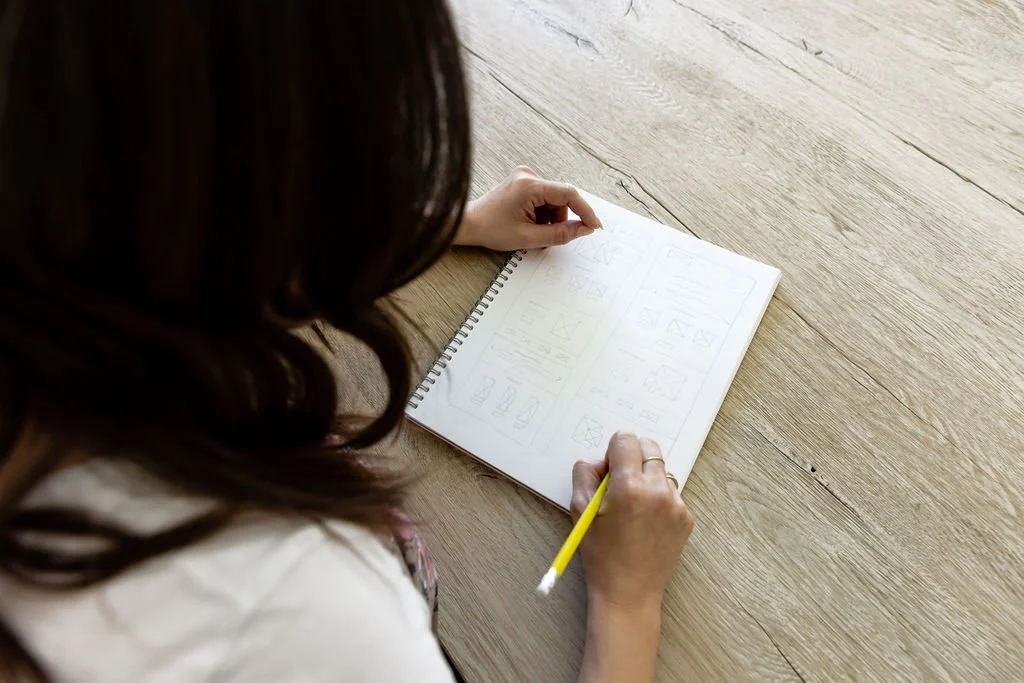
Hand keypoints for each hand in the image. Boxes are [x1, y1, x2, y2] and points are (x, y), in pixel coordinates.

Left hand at [454, 166, 602, 250]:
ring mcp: (525, 176)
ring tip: (530, 230)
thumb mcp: (529, 238)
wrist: (468, 223)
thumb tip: (584, 229)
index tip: (594, 225)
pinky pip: (544, 198)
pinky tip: (526, 221)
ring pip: (553, 200)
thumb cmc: (492, 229)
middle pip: (561, 199)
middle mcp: (529, 175)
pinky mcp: (523, 181)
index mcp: (530, 185)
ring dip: (549, 218)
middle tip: (545, 237)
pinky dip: (542, 213)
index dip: (585, 211)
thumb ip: (560, 234)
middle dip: (558, 220)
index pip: (568, 194)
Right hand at [572, 431, 693, 613]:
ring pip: (661, 470)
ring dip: (647, 478)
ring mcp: (676, 505)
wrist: (628, 593)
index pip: (626, 439)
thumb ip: (585, 474)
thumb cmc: (600, 555)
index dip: (613, 451)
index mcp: (629, 487)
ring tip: (632, 507)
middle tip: (619, 483)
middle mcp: (658, 491)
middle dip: (632, 457)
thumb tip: (598, 460)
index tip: (608, 469)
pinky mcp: (686, 518)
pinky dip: (658, 498)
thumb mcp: (579, 511)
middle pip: (649, 447)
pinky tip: (644, 522)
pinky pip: (671, 492)